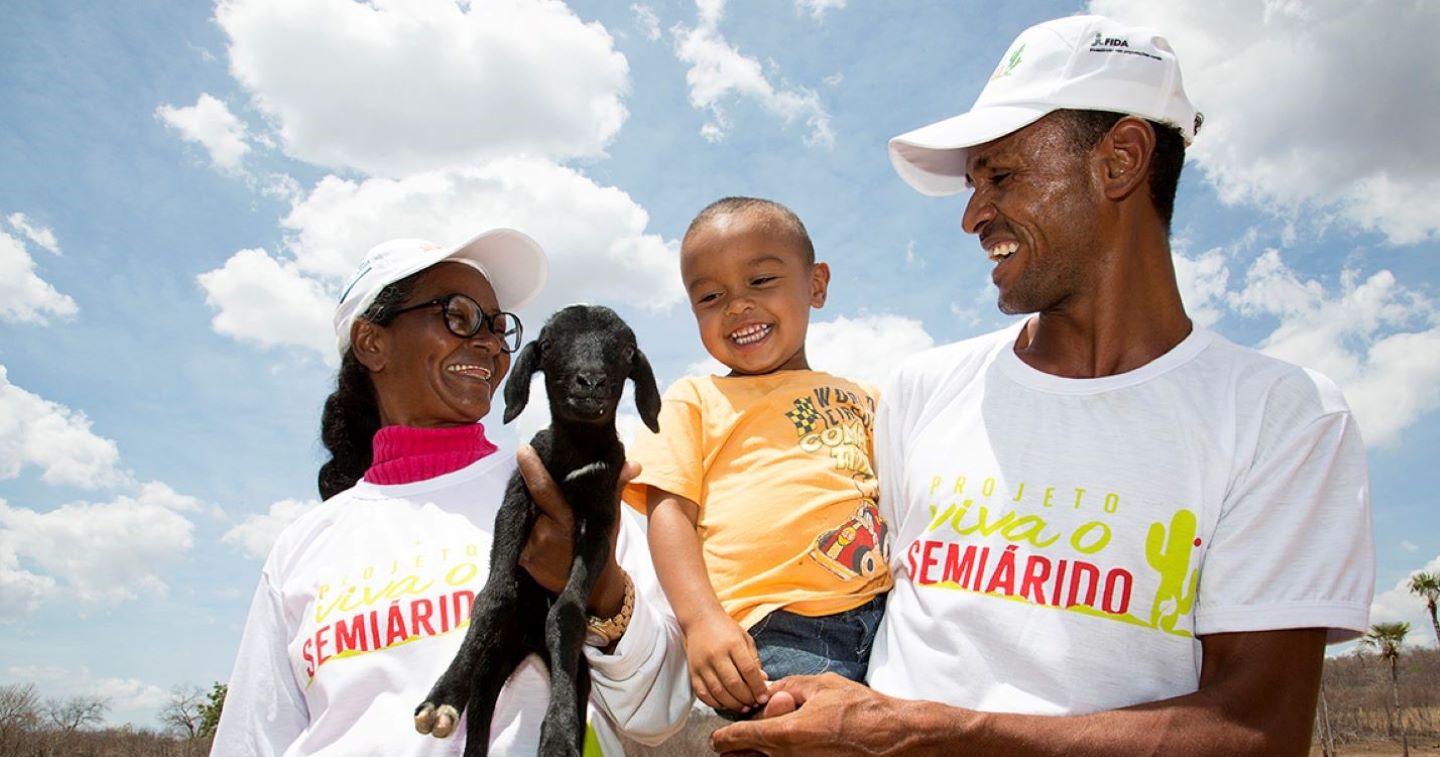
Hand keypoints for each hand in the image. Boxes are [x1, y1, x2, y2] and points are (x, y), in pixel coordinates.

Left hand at [515, 444, 638, 615]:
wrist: (592, 590)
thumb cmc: (602, 548)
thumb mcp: (610, 518)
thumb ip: (616, 487)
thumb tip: (634, 464)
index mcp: (565, 521)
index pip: (544, 489)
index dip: (532, 469)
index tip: (522, 450)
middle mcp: (544, 534)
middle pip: (528, 498)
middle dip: (527, 482)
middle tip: (532, 465)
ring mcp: (530, 548)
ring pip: (521, 514)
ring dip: (524, 502)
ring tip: (534, 494)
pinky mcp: (522, 558)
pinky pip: (518, 532)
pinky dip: (523, 522)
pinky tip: (532, 518)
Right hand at [684, 612, 768, 712]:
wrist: (700, 620)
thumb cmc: (726, 630)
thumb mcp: (745, 639)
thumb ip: (754, 660)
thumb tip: (764, 681)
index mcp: (733, 644)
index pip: (748, 670)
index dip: (758, 687)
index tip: (764, 697)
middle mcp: (716, 655)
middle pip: (733, 684)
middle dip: (746, 698)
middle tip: (754, 704)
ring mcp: (702, 664)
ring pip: (718, 692)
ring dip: (733, 704)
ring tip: (743, 707)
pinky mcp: (693, 672)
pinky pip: (703, 694)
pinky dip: (715, 703)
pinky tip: (726, 704)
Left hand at [711, 674, 913, 755]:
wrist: (893, 736)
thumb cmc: (862, 709)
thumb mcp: (820, 686)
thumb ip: (787, 688)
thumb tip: (766, 693)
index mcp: (787, 732)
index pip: (737, 739)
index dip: (723, 737)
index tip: (719, 736)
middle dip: (737, 749)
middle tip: (740, 739)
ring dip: (759, 754)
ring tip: (769, 740)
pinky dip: (781, 756)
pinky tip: (791, 746)